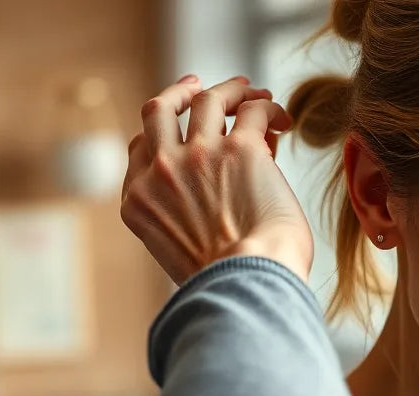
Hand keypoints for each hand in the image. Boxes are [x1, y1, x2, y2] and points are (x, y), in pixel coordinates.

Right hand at [120, 74, 313, 284]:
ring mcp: (198, 155)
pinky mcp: (241, 149)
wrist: (245, 286)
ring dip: (230, 90)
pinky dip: (267, 107)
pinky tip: (279, 118)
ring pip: (207, 99)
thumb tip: (214, 205)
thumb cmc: (224, 284)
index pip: (140, 149)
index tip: (187, 135)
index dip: (165, 135)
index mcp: (138, 201)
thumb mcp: (176, 255)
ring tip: (251, 91)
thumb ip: (178, 223)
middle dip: (179, 93)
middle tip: (198, 86)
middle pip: (158, 110)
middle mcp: (161, 172)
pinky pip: (253, 110)